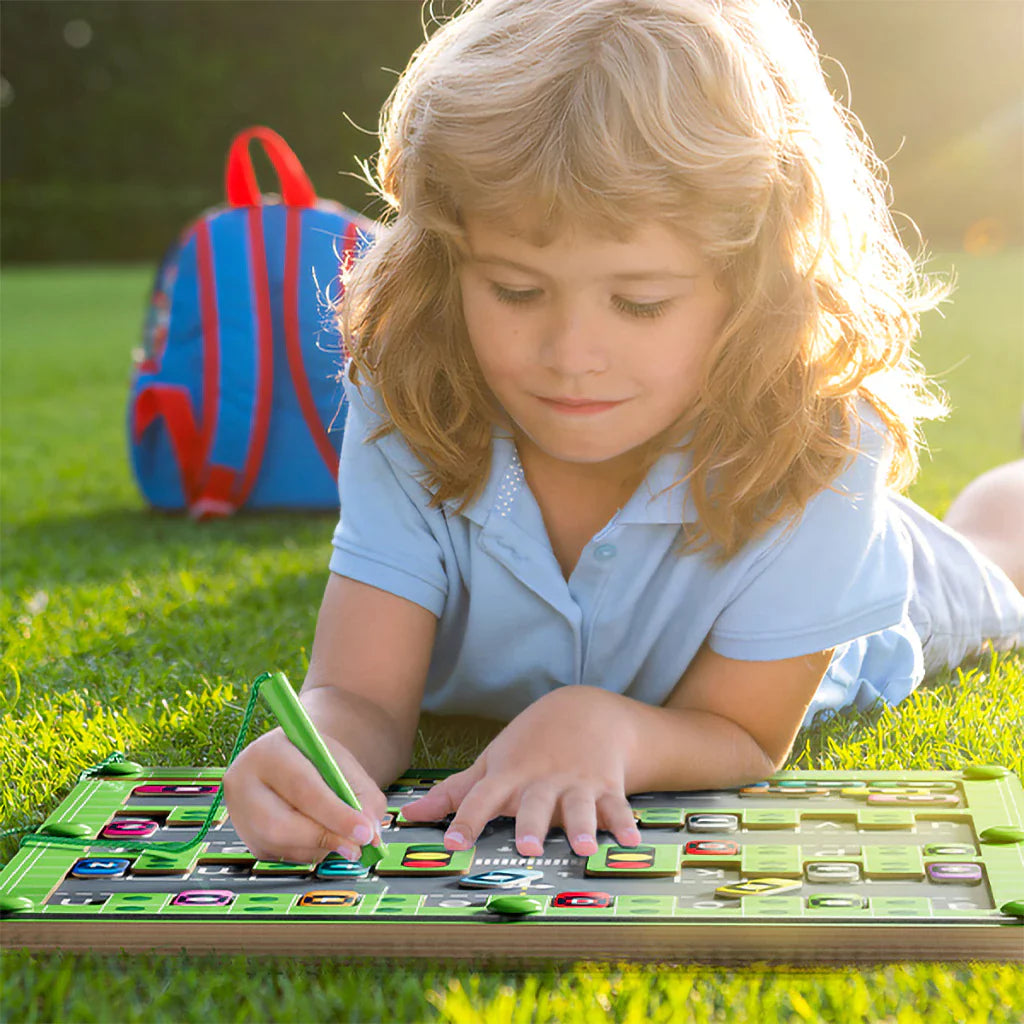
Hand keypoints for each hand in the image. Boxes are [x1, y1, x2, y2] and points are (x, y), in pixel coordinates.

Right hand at [222, 726, 386, 862]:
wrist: (296, 759)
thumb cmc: (322, 761)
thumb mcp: (346, 766)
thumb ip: (363, 797)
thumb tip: (370, 837)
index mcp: (269, 751)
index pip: (301, 787)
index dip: (334, 814)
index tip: (364, 832)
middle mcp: (244, 782)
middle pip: (279, 824)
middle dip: (324, 838)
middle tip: (358, 847)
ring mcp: (240, 814)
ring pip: (280, 845)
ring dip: (319, 848)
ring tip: (344, 836)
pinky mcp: (248, 838)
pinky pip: (282, 855)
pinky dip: (310, 851)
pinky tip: (322, 834)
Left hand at [400, 686, 642, 857]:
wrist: (584, 711)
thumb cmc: (528, 745)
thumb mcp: (492, 763)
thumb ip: (454, 793)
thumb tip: (408, 816)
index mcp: (509, 777)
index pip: (481, 798)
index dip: (466, 820)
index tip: (452, 843)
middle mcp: (541, 781)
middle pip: (535, 803)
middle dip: (532, 823)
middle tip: (528, 847)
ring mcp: (575, 783)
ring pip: (579, 806)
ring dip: (582, 825)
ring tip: (584, 846)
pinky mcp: (606, 785)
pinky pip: (617, 805)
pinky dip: (624, 822)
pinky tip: (631, 841)